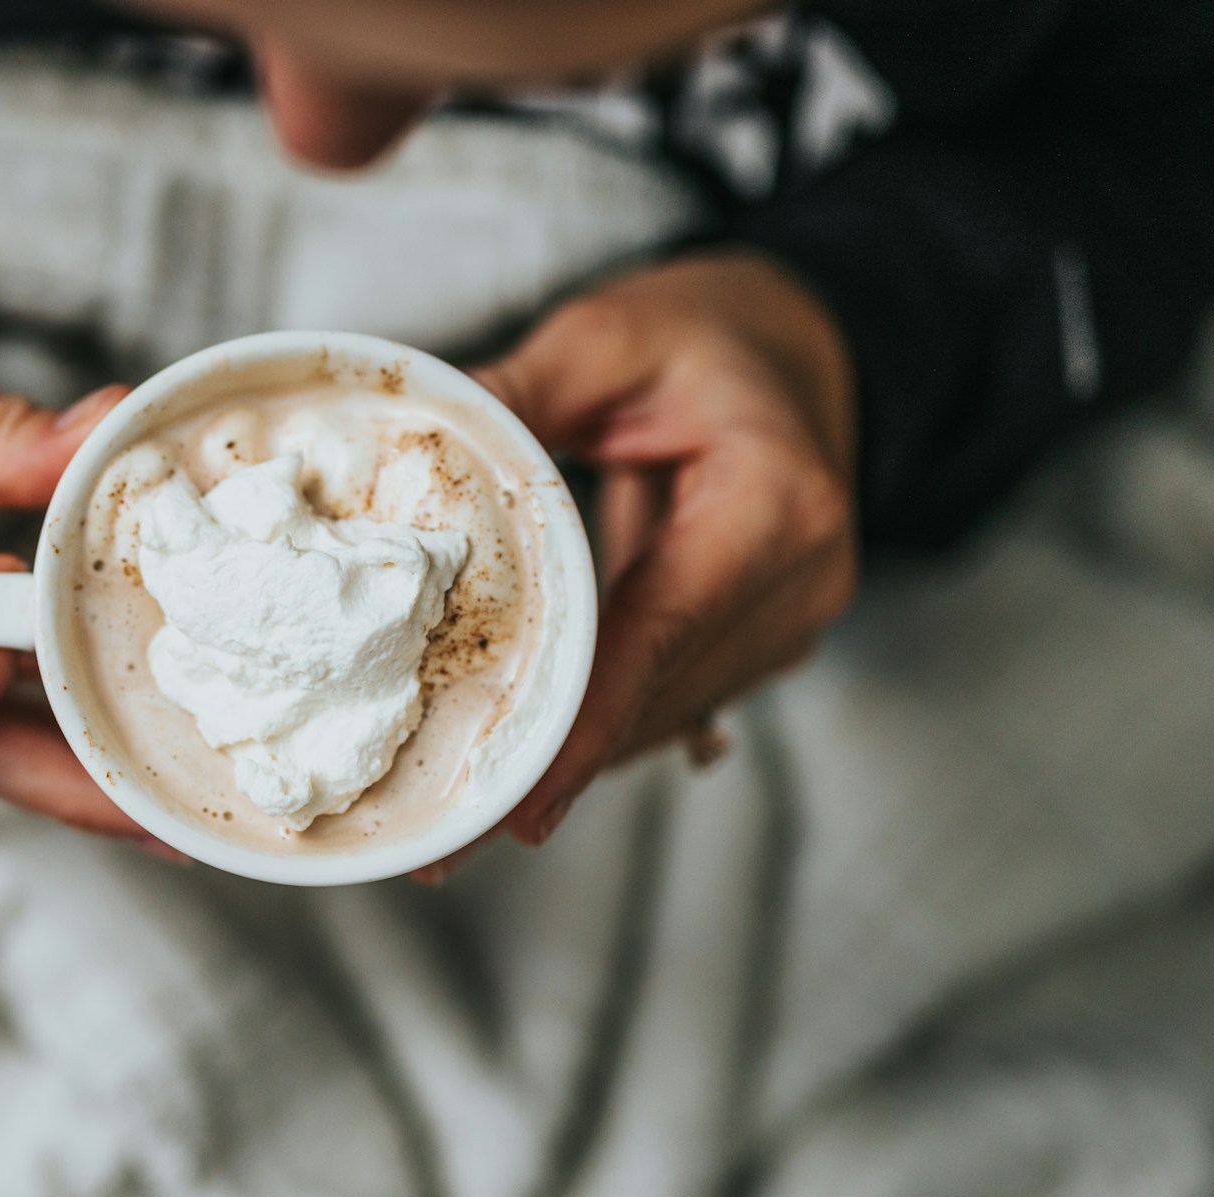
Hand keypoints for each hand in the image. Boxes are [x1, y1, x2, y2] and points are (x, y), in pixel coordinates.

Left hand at [477, 251, 859, 845]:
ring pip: (658, 717)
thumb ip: (518, 394)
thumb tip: (407, 447)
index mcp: (776, 506)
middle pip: (655, 698)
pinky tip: (518, 769)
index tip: (518, 802)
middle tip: (442, 847)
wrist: (806, 343)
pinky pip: (663, 701)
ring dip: (566, 765)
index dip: (584, 724)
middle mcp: (798, 585)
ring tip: (458, 826)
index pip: (662, 634)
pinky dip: (591, 729)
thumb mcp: (609, 335)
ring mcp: (786, 624)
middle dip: (549, 769)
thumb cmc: (713, 333)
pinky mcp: (755, 641)